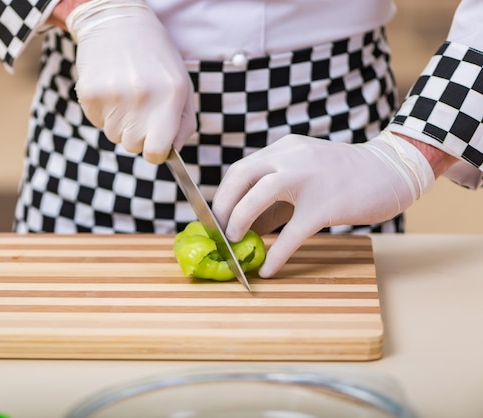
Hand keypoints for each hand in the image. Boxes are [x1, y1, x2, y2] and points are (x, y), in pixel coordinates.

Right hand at [66, 0, 196, 163]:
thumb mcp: (182, 84)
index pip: (156, 152)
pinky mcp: (90, 93)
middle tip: (140, 108)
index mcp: (170, 96)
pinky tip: (111, 87)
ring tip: (125, 93)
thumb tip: (172, 151)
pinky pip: (97, 122)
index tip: (155, 143)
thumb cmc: (155, 56)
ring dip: (120, 122)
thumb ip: (184, 123)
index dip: (155, 151)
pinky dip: (104, 111)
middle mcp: (142, 98)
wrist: (118, 21)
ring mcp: (113, 96)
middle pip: (133, 147)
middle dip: (137, 135)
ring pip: (114, 136)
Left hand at [211, 131, 435, 277]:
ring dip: (240, 219)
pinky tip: (268, 270)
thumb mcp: (305, 176)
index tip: (217, 217)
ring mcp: (308, 179)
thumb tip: (247, 227)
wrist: (391, 170)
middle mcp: (291, 157)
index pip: (241, 169)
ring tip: (236, 241)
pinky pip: (293, 233)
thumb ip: (276, 198)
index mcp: (285, 149)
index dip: (224, 194)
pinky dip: (276, 253)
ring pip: (260, 195)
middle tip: (220, 230)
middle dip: (224, 205)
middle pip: (241, 175)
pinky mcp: (326, 205)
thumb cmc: (345, 177)